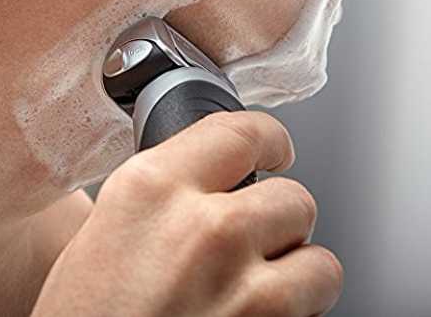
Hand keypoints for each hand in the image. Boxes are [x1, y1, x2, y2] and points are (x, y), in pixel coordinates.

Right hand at [31, 111, 342, 316]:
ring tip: (252, 288)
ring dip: (295, 272)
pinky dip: (295, 314)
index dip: (269, 138)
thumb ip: (168, 190)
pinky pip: (314, 313)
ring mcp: (242, 291)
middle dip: (279, 218)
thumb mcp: (112, 225)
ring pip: (319, 261)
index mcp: (151, 189)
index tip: (275, 149)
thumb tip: (215, 174)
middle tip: (252, 238)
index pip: (240, 132)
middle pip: (293, 198)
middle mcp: (202, 229)